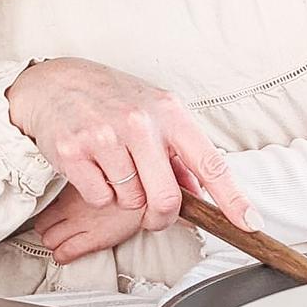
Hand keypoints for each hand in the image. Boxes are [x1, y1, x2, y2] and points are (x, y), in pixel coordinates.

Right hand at [6, 57, 254, 233]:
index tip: (250, 223)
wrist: (56, 83)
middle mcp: (140, 123)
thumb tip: (201, 195)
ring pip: (130, 201)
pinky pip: (100, 198)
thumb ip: (179, 154)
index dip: (233, 198)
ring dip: (124, 197)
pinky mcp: (74, 152)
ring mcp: (106, 137)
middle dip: (161, 217)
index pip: (210, 163)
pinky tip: (93, 166)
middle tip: (153, 214)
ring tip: (113, 166)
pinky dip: (98, 193)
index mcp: (170, 113)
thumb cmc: (112, 100)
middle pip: (165, 199)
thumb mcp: (154, 113)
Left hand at [33, 184, 143, 263]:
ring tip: (62, 242)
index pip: (47, 200)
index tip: (54, 211)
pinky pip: (66, 252)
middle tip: (56, 228)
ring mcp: (82, 224)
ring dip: (54, 242)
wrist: (150, 196)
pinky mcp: (93, 240)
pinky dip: (62, 255)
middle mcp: (74, 206)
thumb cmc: (135, 184)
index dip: (49, 209)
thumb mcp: (108, 171)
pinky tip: (66, 254)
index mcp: (76, 185)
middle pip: (43, 221)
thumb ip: (92, 176)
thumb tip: (85, 176)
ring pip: (49, 239)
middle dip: (48, 227)